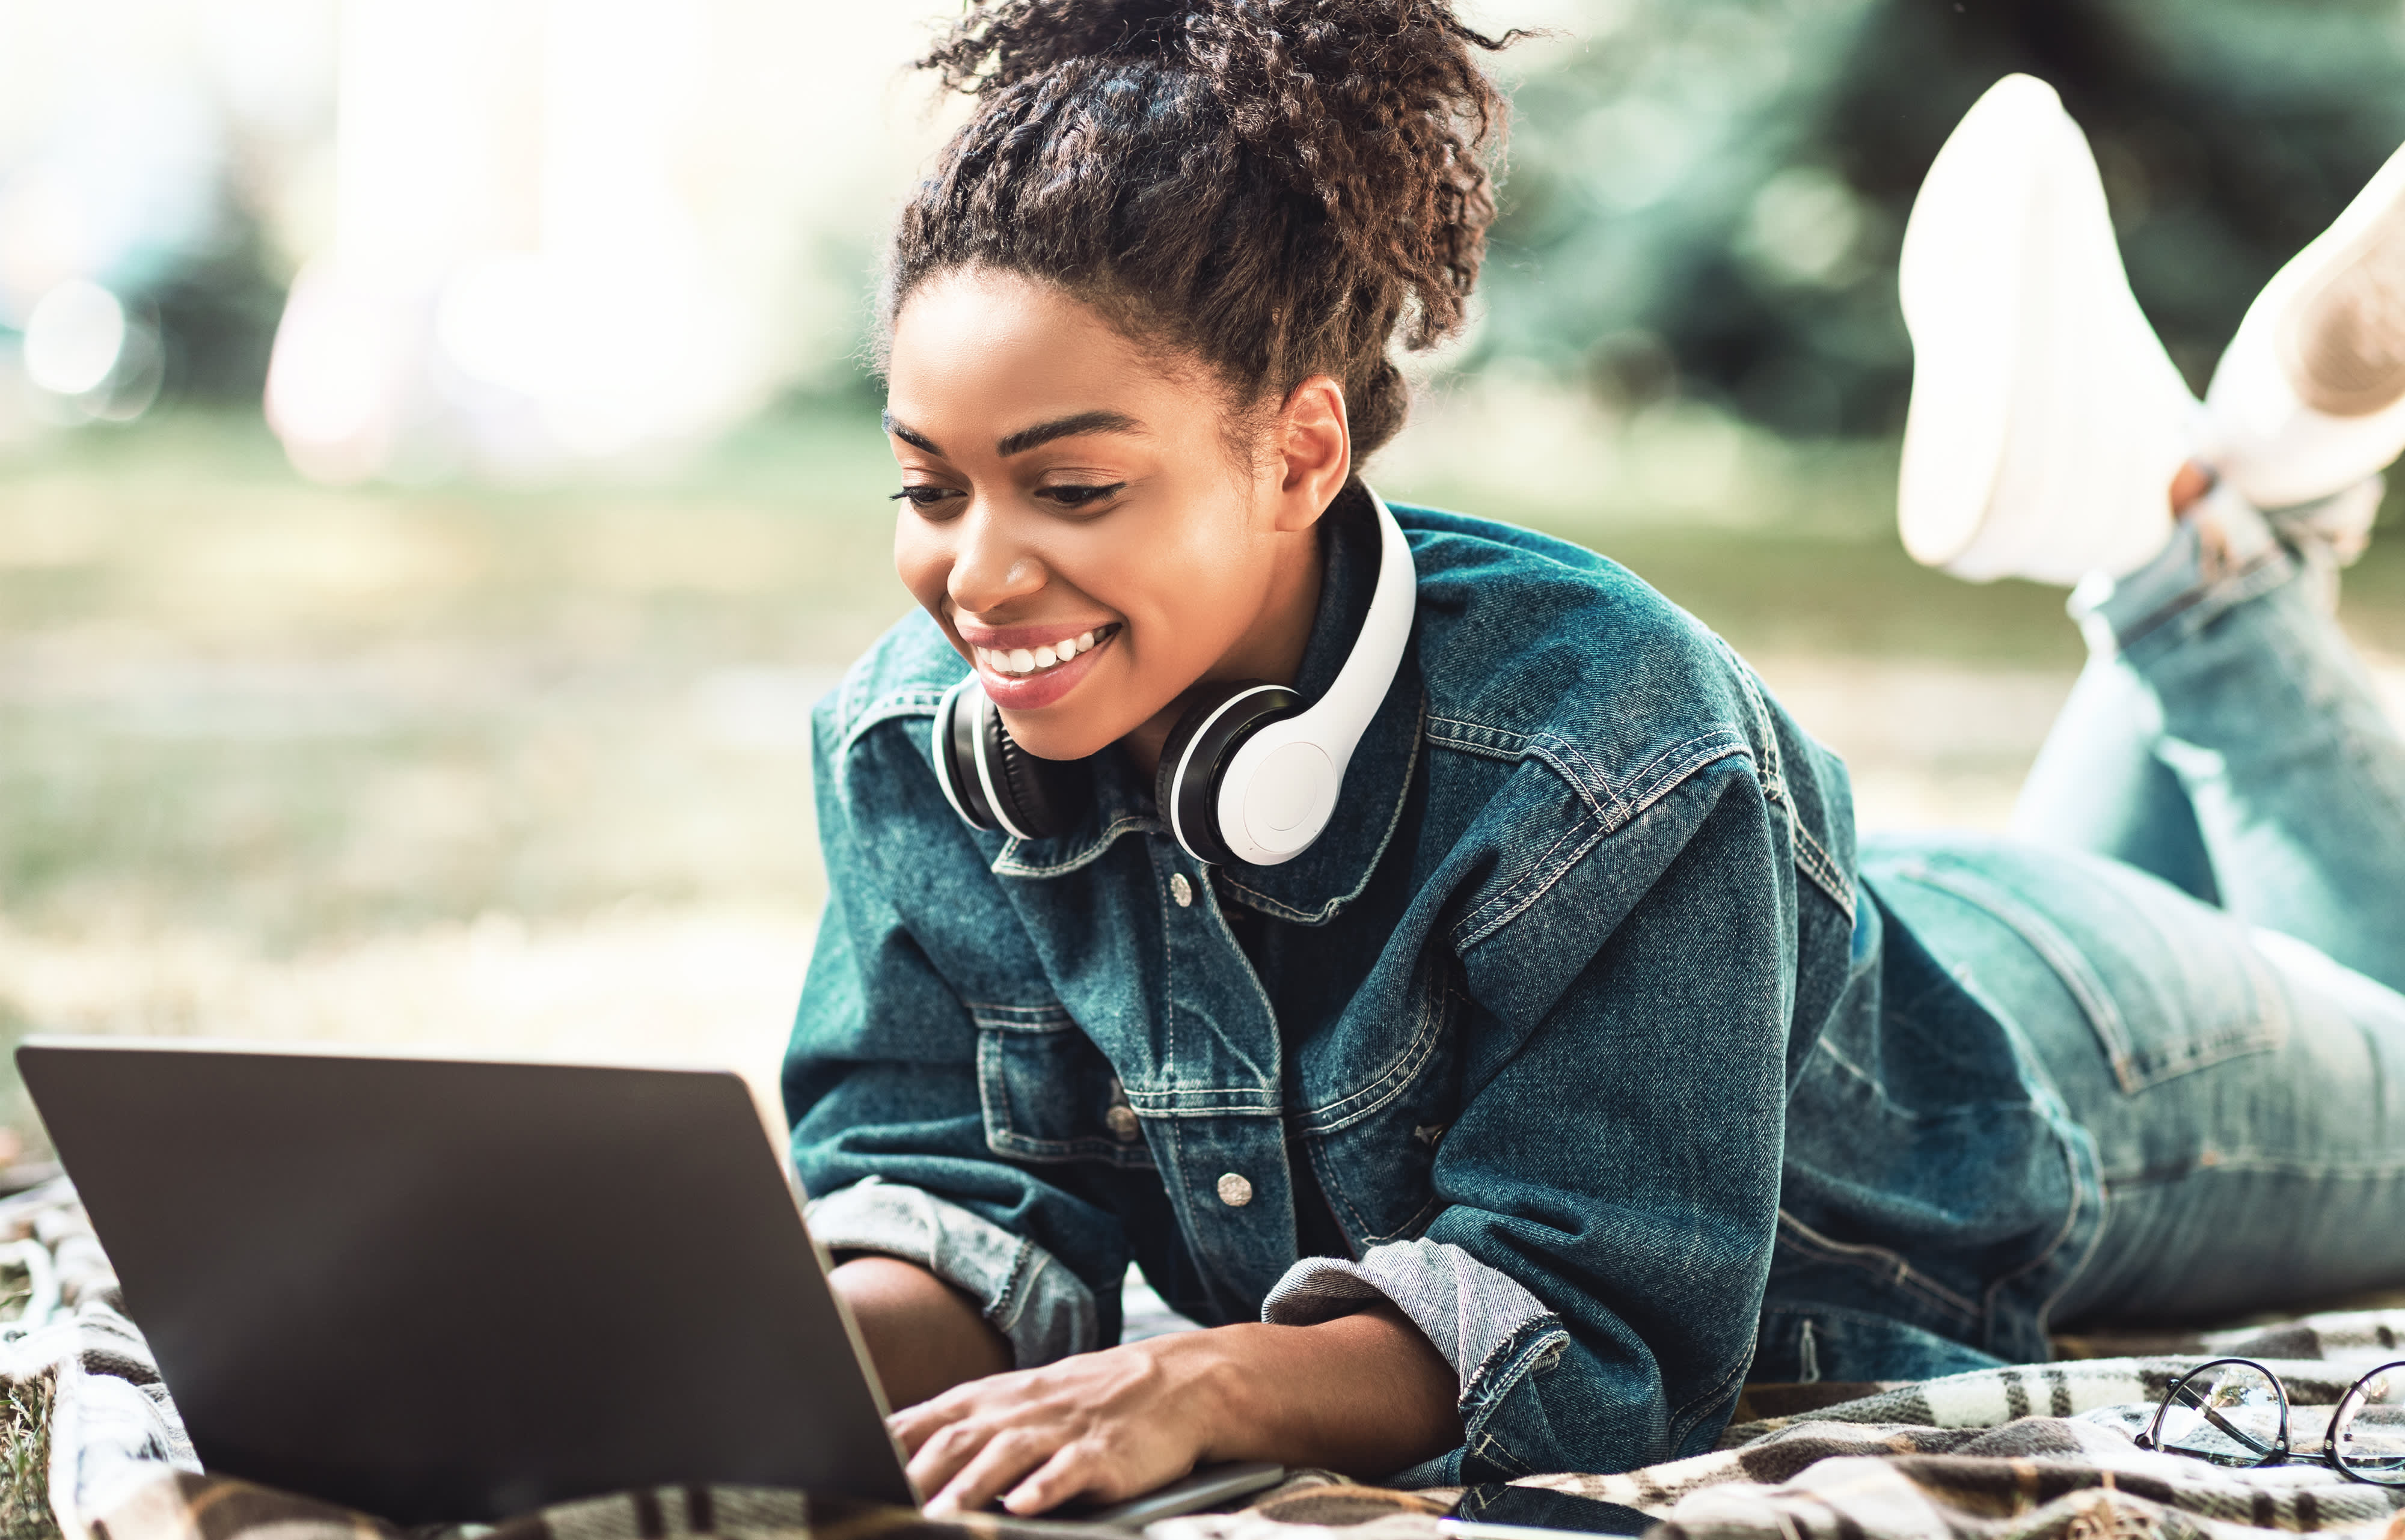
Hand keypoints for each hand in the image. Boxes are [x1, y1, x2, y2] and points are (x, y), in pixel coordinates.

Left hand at [892, 1330, 1227, 1515]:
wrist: (1173, 1382)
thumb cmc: (1083, 1402)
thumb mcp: (1015, 1404)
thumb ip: (959, 1430)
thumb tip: (892, 1459)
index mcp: (990, 1399)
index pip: (923, 1421)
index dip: (878, 1447)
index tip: (839, 1472)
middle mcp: (1018, 1410)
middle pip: (954, 1441)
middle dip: (912, 1477)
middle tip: (876, 1508)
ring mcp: (1061, 1429)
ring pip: (1004, 1456)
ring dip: (967, 1487)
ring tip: (936, 1516)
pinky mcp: (1103, 1453)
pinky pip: (1069, 1470)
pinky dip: (1044, 1487)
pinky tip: (1023, 1505)